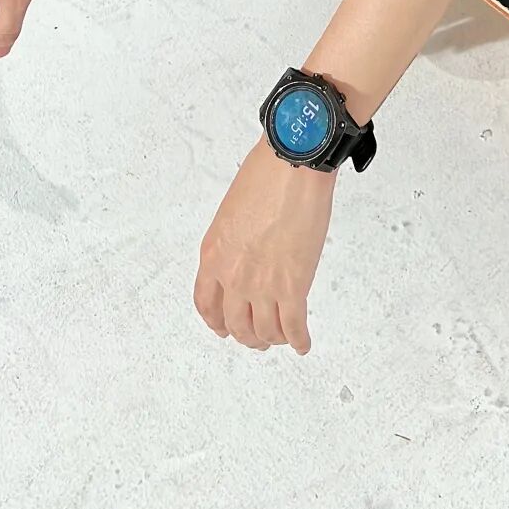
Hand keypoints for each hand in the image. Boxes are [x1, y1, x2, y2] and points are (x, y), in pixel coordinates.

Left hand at [193, 137, 335, 353]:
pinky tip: (302, 344)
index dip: (216, 322)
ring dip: (272, 339)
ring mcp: (262, 285)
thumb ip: (232, 242)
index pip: (206, 304)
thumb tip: (246, 254)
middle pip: (236, 324)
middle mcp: (232, 277)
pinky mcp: (293, 286)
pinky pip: (293, 326)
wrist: (293, 164)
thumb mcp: (231, 212)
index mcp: (213, 255)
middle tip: (256, 338)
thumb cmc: (266, 175)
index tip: (223, 327)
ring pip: (264, 332)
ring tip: (280, 339)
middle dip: (247, 336)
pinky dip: (298, 340)